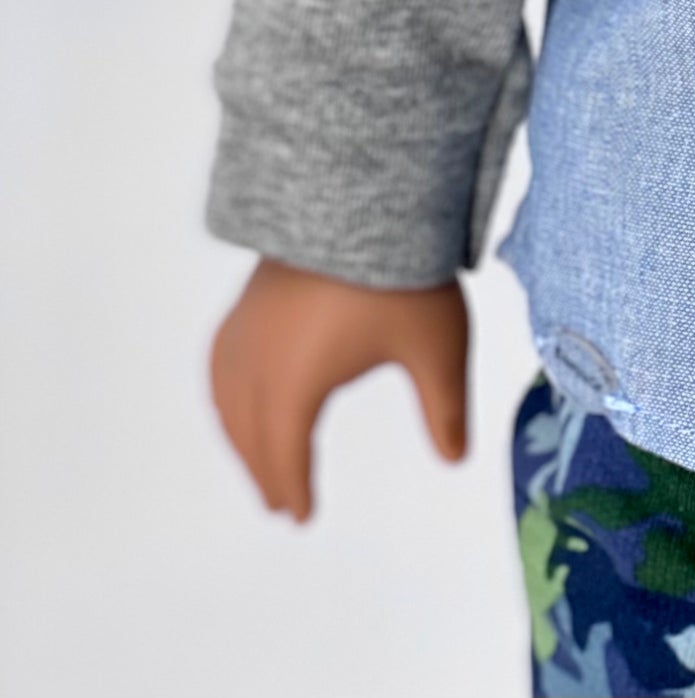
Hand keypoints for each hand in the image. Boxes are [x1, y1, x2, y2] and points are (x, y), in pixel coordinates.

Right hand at [209, 257, 469, 520]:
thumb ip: (445, 407)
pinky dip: (227, 391)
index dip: (292, 488)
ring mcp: (247, 325)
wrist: (364, 192)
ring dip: (241, 434)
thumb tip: (456, 459)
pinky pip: (223, 359)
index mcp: (296, 384)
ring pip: (229, 397)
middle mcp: (258, 360)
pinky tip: (240, 391)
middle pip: (251, 432)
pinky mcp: (249, 295)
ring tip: (261, 458)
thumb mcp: (437, 345)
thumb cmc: (403, 273)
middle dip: (264, 470)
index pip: (286, 453)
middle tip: (281, 503)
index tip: (301, 517)